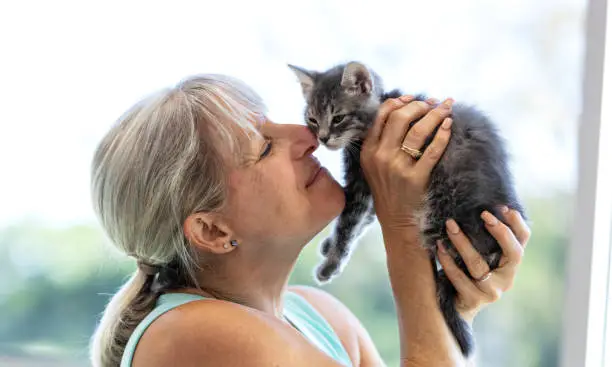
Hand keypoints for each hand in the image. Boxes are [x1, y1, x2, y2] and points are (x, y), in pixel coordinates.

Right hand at [361, 96, 453, 232]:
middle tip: (433, 103)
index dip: (400, 101)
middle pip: (400, 118)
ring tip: (446, 109)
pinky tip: (449, 126)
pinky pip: (432, 151)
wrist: (396, 220)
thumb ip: (381, 141)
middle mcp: (381, 156)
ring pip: (418, 131)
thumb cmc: (388, 189)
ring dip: (435, 115)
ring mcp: (398, 167)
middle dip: (420, 105)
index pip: (382, 115)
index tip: (414, 98)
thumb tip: (404, 110)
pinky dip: (443, 135)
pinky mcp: (415, 178)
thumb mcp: (374, 165)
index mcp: (368, 150)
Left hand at [437, 207, 530, 323]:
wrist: (455, 305)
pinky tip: (439, 247)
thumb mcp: (480, 254)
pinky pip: (459, 277)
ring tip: (450, 225)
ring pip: (478, 264)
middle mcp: (507, 278)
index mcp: (510, 264)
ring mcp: (491, 291)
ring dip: (462, 242)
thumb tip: (476, 204)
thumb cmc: (467, 272)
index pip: (524, 241)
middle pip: (513, 253)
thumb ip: (483, 238)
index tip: (503, 207)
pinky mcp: (474, 299)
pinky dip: (447, 260)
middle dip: (500, 232)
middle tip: (483, 214)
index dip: (517, 224)